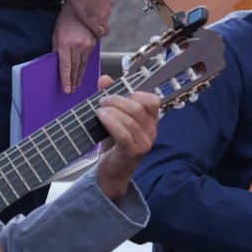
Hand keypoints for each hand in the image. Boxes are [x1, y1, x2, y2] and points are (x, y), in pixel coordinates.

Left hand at [52, 9, 97, 93]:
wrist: (79, 8)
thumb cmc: (65, 21)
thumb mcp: (56, 35)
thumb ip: (57, 50)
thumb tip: (58, 64)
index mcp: (65, 45)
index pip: (65, 67)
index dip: (66, 80)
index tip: (67, 89)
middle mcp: (77, 46)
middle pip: (75, 68)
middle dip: (73, 81)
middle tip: (73, 90)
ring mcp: (87, 45)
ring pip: (83, 65)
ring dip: (80, 76)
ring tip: (78, 85)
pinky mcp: (93, 43)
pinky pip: (88, 58)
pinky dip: (85, 67)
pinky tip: (82, 72)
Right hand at [62, 0, 111, 41]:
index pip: (106, 10)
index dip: (99, 14)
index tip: (93, 15)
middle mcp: (107, 8)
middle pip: (105, 19)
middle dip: (99, 22)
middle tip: (89, 23)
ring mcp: (103, 16)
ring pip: (104, 28)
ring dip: (97, 29)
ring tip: (89, 31)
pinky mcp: (96, 22)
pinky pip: (98, 33)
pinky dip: (95, 34)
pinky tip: (88, 34)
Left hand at [92, 75, 160, 200]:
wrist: (111, 173)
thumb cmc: (114, 145)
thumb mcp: (114, 119)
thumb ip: (111, 98)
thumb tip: (104, 78)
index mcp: (151, 121)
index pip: (153, 100)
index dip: (135, 93)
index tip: (119, 94)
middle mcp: (151, 132)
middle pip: (138, 107)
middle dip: (117, 100)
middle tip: (102, 101)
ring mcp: (144, 143)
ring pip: (130, 119)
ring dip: (112, 110)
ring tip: (99, 109)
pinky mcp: (132, 152)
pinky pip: (123, 132)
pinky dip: (110, 121)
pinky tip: (101, 117)